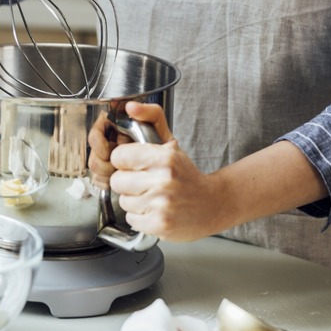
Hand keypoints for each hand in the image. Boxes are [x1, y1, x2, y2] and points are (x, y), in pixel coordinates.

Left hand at [88, 102, 221, 241]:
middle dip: (128, 183)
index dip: (124, 162)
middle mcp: (163, 179)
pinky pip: (132, 220)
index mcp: (164, 157)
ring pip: (124, 201)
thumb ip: (151, 118)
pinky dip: (141, 218)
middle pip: (117, 181)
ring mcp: (162, 204)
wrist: (213, 204)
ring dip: (135, 202)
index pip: (118, 156)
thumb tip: (130, 106)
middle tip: (145, 184)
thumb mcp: (170, 144)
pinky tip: (156, 211)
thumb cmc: (187, 175)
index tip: (135, 165)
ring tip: (154, 198)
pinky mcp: (160, 224)